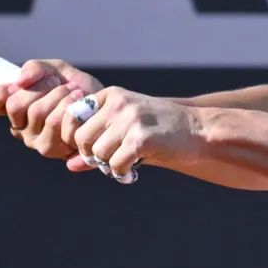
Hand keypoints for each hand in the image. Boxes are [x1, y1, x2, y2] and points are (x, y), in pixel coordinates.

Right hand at [0, 59, 103, 160]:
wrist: (105, 106)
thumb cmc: (76, 89)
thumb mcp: (56, 70)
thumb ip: (36, 68)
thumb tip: (21, 80)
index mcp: (15, 109)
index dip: (1, 91)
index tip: (22, 82)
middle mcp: (21, 128)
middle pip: (16, 104)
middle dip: (42, 87)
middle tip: (58, 84)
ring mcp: (36, 141)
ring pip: (37, 113)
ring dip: (60, 95)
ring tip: (75, 92)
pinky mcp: (54, 150)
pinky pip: (56, 124)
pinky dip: (71, 107)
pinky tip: (81, 103)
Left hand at [63, 87, 203, 178]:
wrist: (198, 130)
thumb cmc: (160, 129)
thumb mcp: (125, 127)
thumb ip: (97, 142)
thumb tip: (69, 165)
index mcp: (112, 94)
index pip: (72, 117)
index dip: (77, 139)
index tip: (94, 148)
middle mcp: (119, 103)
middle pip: (81, 138)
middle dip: (92, 154)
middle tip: (110, 159)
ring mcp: (130, 119)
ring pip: (98, 153)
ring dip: (109, 165)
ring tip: (125, 163)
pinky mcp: (141, 139)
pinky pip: (115, 164)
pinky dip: (122, 172)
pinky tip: (134, 170)